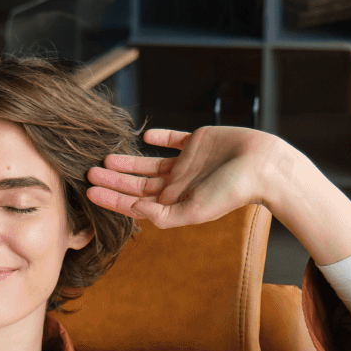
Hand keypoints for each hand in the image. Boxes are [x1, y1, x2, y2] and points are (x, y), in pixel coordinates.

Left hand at [86, 126, 350, 264]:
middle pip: (137, 184)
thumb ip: (162, 215)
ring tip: (105, 159)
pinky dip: (159, 137)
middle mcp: (178, 185)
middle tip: (87, 173)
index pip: (136, 203)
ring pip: (149, 164)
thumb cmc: (231, 192)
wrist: (263, 165)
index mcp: (175, 203)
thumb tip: (133, 212)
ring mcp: (187, 163)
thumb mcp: (192, 211)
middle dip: (113, 180)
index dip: (112, 199)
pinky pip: (173, 139)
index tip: (89, 193)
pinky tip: (145, 135)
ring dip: (128, 162)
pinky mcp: (198, 141)